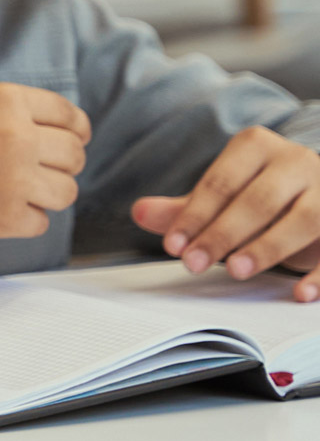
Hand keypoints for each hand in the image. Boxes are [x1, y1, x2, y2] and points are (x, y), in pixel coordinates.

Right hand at [0, 84, 88, 243]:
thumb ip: (5, 112)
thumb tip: (50, 130)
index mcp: (5, 100)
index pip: (70, 117)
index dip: (75, 132)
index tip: (69, 143)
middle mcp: (16, 137)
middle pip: (74, 155)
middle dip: (59, 165)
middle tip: (32, 172)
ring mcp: (13, 180)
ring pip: (66, 192)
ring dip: (44, 194)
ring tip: (10, 193)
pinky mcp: (4, 219)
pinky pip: (40, 222)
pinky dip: (20, 220)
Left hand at [133, 128, 319, 297]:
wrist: (317, 193)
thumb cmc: (262, 197)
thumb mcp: (222, 199)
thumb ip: (184, 208)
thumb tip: (139, 212)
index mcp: (258, 147)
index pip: (221, 182)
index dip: (195, 215)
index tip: (173, 247)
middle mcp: (298, 161)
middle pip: (260, 199)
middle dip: (223, 233)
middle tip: (194, 263)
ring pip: (305, 218)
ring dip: (269, 246)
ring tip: (235, 271)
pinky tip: (300, 293)